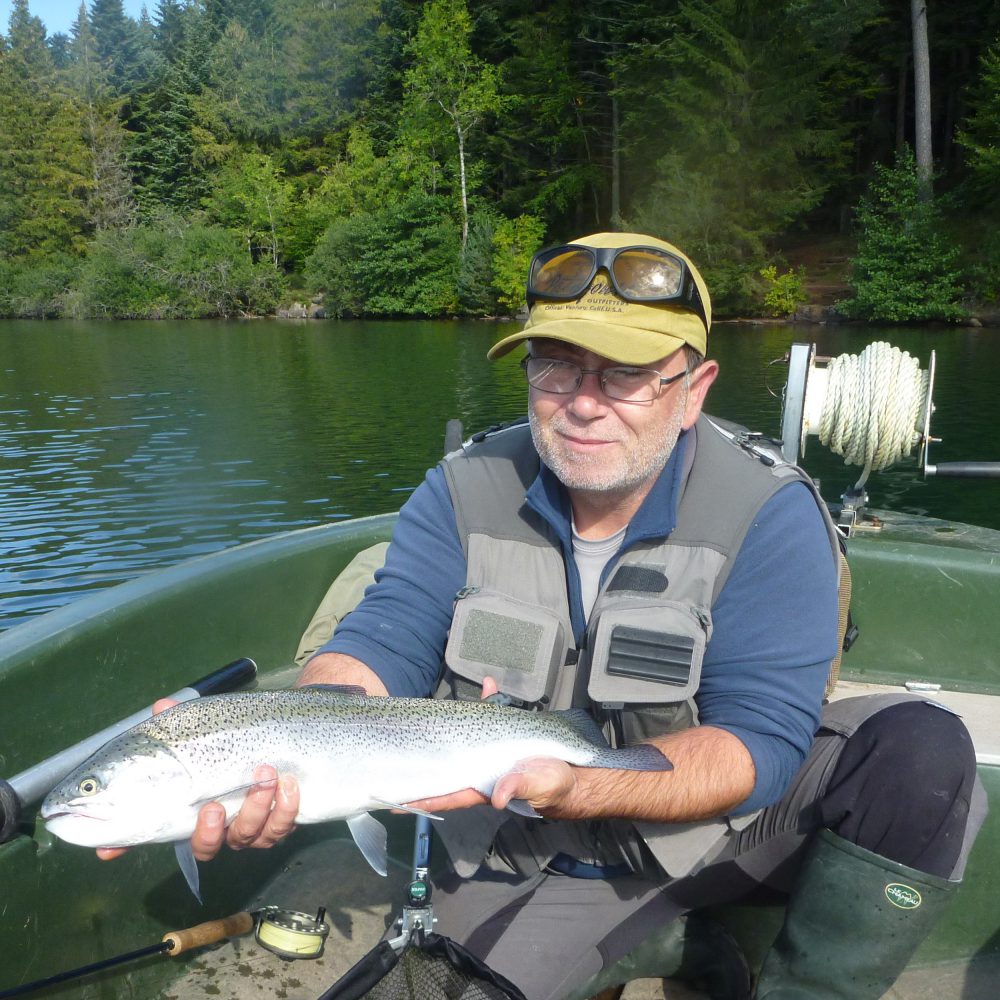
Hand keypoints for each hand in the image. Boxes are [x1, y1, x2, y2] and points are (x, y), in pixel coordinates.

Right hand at [97, 698, 300, 863]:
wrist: (286, 728)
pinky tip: (287, 784)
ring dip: (254, 809)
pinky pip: (281, 826)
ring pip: (246, 836)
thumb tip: (161, 706)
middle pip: (204, 847)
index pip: (153, 830)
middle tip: (213, 806)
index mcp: (190, 804)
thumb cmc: (237, 734)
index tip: (107, 852)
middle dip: (208, 832)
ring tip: (264, 775)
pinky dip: (284, 808)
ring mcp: (250, 824)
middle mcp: (218, 822)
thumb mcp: (207, 726)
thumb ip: (186, 720)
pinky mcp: (280, 820)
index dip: (125, 845)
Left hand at [402, 678, 575, 816]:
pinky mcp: (506, 739)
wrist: (575, 774)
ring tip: (421, 723)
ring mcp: (491, 754)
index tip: (393, 799)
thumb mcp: (539, 788)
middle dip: (421, 767)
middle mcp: (481, 770)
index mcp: (484, 786)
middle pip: (445, 768)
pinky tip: (489, 687)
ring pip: (463, 741)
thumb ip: (518, 789)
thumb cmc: (554, 786)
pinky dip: (491, 702)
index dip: (423, 796)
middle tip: (390, 762)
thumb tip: (497, 798)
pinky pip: (493, 718)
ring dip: (449, 729)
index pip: (447, 793)